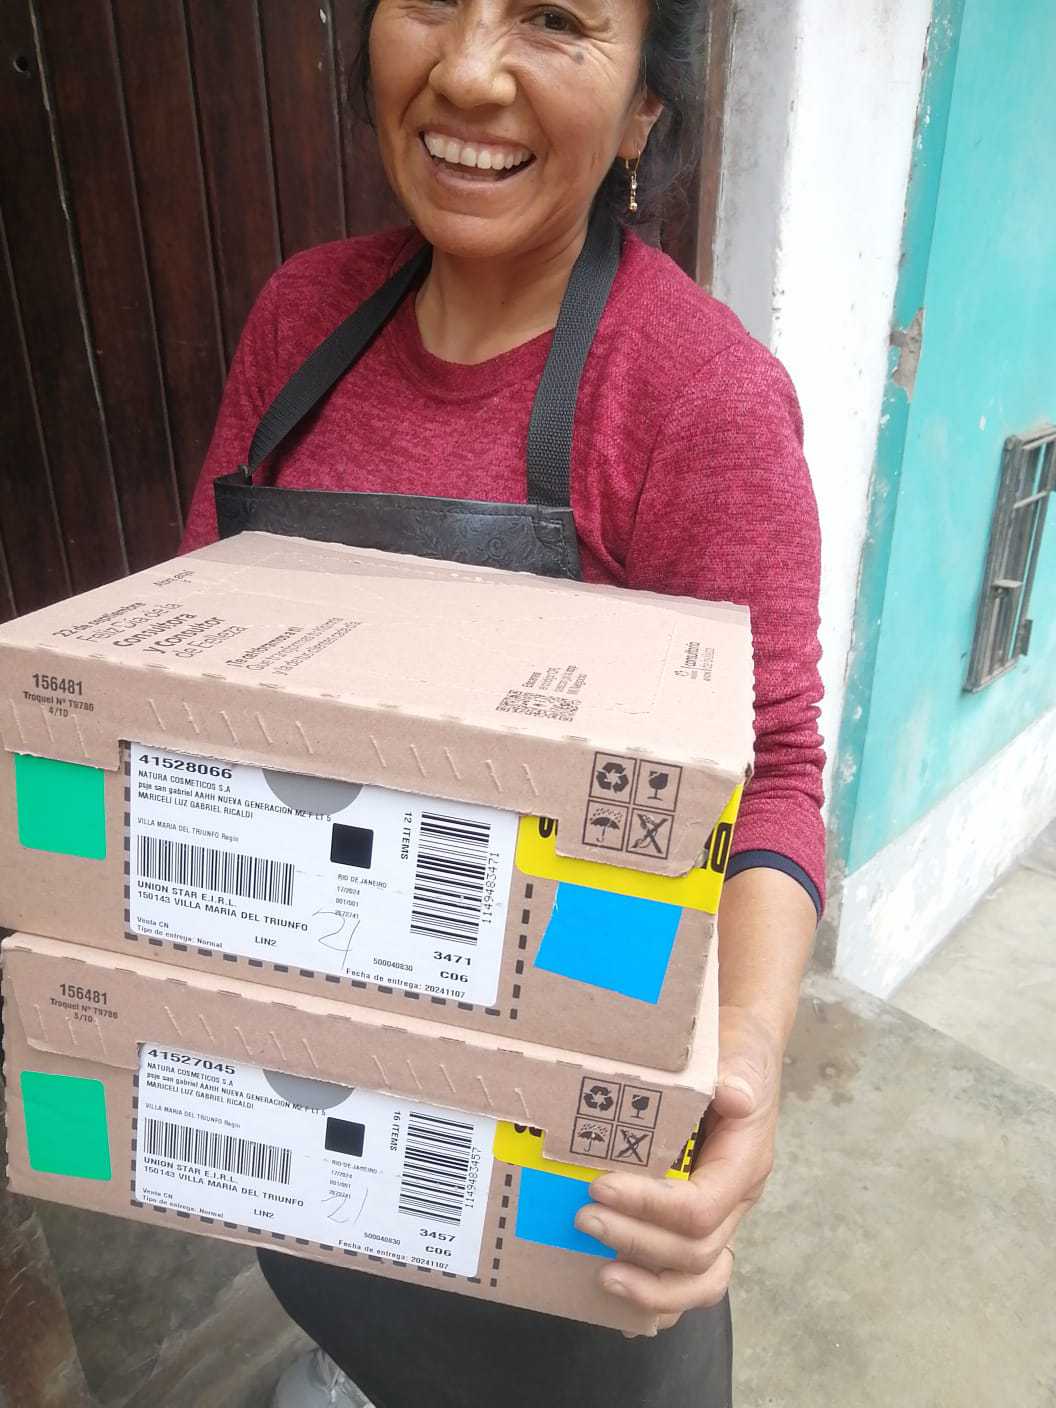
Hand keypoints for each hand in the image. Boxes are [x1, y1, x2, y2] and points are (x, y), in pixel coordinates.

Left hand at [573, 1005, 782, 1330]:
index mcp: (744, 1163)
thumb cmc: (737, 1053)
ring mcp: (720, 1215)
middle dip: (636, 1242)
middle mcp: (735, 1199)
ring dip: (652, 1289)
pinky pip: (689, 1276)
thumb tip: (732, 1095)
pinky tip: (620, 1309)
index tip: (599, 1185)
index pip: (701, 1207)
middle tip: (583, 1220)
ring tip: (601, 1278)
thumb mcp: (741, 1053)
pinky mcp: (698, 1221)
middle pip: (696, 1252)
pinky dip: (659, 1298)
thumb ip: (738, 1074)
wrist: (744, 1050)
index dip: (650, 1206)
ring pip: (701, 1279)